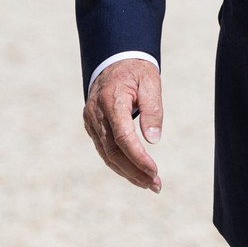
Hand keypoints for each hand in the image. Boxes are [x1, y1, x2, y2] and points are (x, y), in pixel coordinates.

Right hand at [82, 58, 163, 192]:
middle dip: (135, 171)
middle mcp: (96, 113)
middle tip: (156, 185)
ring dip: (128, 172)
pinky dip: (119, 164)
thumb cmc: (136, 71)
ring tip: (150, 184)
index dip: (138, 156)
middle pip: (113, 151)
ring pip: (107, 154)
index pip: (122, 136)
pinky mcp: (92, 127)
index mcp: (111, 100)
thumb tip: (153, 139)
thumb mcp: (150, 83)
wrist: (113, 61)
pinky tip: (135, 173)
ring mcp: (91, 121)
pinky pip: (104, 150)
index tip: (154, 170)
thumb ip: (152, 109)